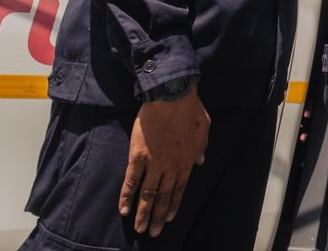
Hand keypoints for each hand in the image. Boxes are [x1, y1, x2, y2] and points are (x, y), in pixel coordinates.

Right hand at [120, 87, 209, 235]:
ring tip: (140, 228)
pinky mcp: (138, 157)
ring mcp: (154, 163)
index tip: (168, 219)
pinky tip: (123, 210)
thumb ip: (202, 146)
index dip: (173, 205)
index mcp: (186, 160)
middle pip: (163, 197)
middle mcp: (171, 166)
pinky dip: (127, 197)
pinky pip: (131, 182)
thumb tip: (202, 161)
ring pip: (148, 194)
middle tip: (152, 232)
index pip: (180, 189)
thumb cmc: (190, 107)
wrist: (172, 95)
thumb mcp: (204, 127)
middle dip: (157, 216)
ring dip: (143, 213)